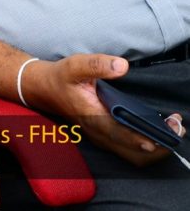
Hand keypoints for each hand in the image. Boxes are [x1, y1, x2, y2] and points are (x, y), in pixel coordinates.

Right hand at [24, 53, 183, 166]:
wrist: (44, 89)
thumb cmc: (60, 77)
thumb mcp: (75, 65)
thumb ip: (98, 64)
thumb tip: (122, 66)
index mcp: (93, 118)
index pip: (122, 135)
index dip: (143, 138)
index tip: (161, 133)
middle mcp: (100, 134)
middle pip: (134, 154)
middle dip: (159, 146)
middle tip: (176, 128)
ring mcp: (103, 138)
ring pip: (134, 155)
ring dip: (156, 147)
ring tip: (172, 128)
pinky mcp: (105, 136)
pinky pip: (130, 149)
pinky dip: (147, 144)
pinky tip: (157, 128)